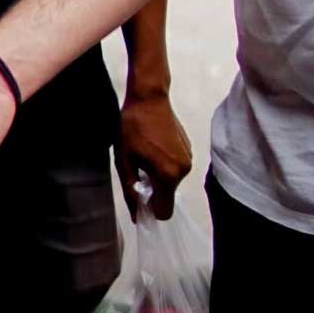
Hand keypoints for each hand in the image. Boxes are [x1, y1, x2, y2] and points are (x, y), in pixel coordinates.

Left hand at [117, 91, 191, 219]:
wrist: (149, 97)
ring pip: (172, 181)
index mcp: (168, 174)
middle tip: (138, 168)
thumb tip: (136, 214)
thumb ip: (130, 191)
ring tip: (145, 154)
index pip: (164, 212)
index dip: (149, 209)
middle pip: (167, 196)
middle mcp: (183, 169)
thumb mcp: (124, 161)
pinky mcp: (189, 148)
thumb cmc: (132, 128)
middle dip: (153, 189)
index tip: (138, 195)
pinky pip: (176, 167)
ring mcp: (189, 158)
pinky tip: (154, 146)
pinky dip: (165, 164)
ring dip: (158, 175)